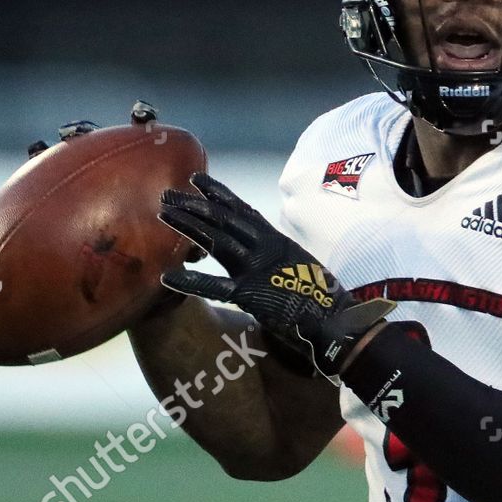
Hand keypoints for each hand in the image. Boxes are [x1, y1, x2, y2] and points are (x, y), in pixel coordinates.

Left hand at [156, 173, 393, 380]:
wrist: (338, 320)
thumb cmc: (322, 299)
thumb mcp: (300, 267)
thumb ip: (278, 259)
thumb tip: (264, 258)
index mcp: (277, 241)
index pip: (242, 211)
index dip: (218, 194)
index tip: (197, 181)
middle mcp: (266, 247)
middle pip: (224, 219)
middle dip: (194, 205)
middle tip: (167, 194)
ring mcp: (258, 269)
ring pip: (216, 240)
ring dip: (188, 226)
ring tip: (163, 214)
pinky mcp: (252, 294)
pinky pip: (215, 286)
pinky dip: (190, 282)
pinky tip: (166, 277)